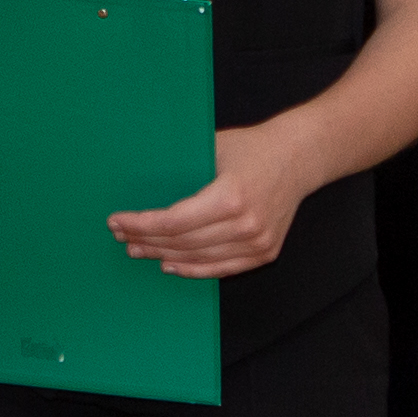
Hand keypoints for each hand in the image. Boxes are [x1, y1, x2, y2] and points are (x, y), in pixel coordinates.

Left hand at [108, 124, 309, 279]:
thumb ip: (182, 169)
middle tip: (122, 237)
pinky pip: (221, 268)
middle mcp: (245, 224)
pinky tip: (170, 264)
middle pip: (181, 242)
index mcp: (230, 196)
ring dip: (163, 256)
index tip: (117, 221)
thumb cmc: (252, 147)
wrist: (300, 157)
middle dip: (145, 240)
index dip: (140, 224)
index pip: (173, 221)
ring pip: (198, 258)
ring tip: (139, 250)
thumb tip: (137, 181)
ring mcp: (257, 242)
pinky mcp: (265, 252)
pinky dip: (193, 269)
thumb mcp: (212, 147)